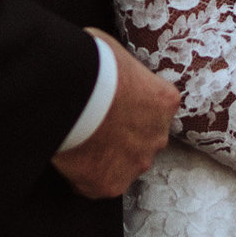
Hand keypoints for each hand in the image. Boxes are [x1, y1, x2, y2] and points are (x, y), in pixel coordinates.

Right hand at [52, 29, 178, 199]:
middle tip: (94, 124)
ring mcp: (136, 163)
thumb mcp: (114, 52)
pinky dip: (86, 177)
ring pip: (124, 164)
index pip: (155, 110)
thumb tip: (108, 66)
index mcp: (165, 101)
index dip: (131, 107)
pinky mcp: (111, 185)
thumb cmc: (92, 63)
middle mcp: (158, 136)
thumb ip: (122, 69)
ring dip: (107, 157)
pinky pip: (99, 184)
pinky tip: (70, 159)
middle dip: (123, 135)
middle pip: (143, 140)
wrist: (71, 91)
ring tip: (79, 141)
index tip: (110, 104)